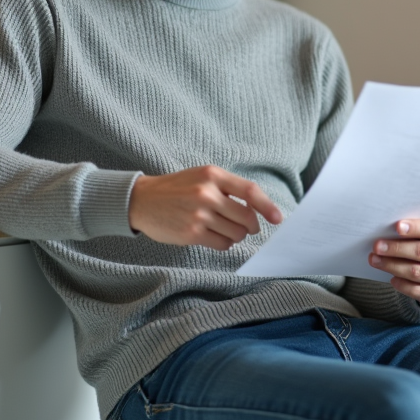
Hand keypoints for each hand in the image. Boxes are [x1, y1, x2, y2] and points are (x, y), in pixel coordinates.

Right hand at [129, 165, 282, 250]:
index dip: (267, 206)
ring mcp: (198, 214)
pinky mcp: (191, 233)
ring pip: (236, 233)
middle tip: (247, 227)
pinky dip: (224, 243)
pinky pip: (222, 244)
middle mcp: (206, 193)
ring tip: (222, 228)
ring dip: (236, 235)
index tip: (277, 218)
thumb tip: (257, 209)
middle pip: (246, 217)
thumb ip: (228, 188)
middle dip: (251, 226)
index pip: (249, 191)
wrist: (142, 200)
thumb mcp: (202, 177)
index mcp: (212, 175)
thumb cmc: (177, 188)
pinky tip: (213, 235)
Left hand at [369, 219, 419, 308]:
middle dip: (396, 248)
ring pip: (415, 272)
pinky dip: (400, 283)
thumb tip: (386, 231)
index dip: (414, 228)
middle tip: (377, 246)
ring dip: (392, 265)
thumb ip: (412, 232)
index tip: (397, 227)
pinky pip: (414, 290)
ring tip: (375, 260)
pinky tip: (391, 278)